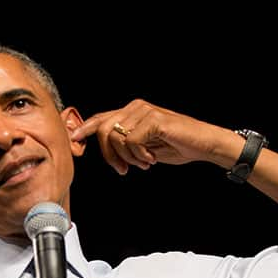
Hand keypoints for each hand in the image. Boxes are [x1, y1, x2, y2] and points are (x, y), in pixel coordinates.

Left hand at [70, 99, 227, 174]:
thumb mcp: (144, 148)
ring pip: (116, 137)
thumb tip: (109, 154)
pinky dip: (139, 155)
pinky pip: (132, 141)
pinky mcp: (154, 119)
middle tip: (123, 169)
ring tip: (144, 162)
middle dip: (109, 155)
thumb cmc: (177, 145)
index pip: (100, 118)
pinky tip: (152, 158)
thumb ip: (125, 146)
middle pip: (103, 129)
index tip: (74, 141)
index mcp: (131, 113)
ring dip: (128, 157)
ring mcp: (145, 111)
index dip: (83, 130)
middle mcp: (135, 108)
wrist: (203, 144)